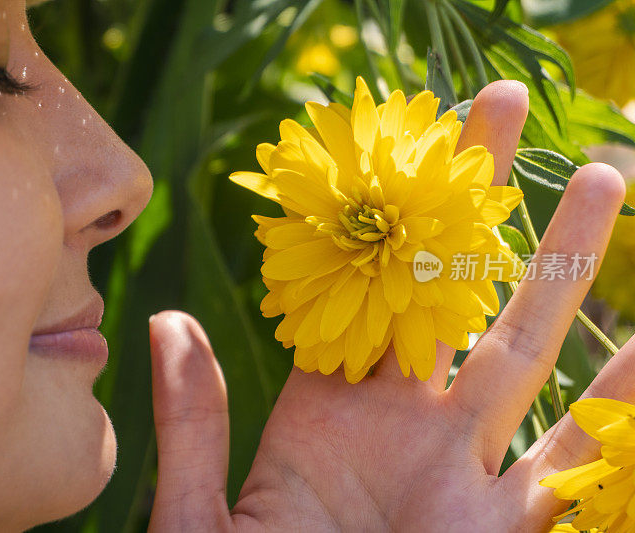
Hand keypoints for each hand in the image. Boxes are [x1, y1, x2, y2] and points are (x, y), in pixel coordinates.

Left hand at [146, 81, 630, 531]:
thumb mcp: (197, 518)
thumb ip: (191, 425)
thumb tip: (164, 323)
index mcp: (329, 402)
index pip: (362, 284)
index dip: (381, 213)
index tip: (403, 140)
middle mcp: (405, 418)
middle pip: (452, 288)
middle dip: (484, 202)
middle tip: (511, 109)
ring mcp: (463, 471)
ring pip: (529, 352)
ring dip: (565, 270)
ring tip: (606, 183)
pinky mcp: (506, 530)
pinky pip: (578, 462)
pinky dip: (619, 413)